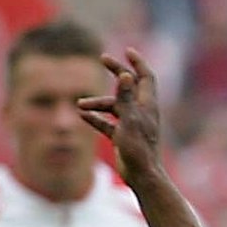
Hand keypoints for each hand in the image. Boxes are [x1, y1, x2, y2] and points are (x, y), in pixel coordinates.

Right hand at [76, 48, 164, 182]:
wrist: (141, 176)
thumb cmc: (138, 148)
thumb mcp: (129, 120)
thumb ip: (125, 97)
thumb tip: (125, 74)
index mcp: (147, 105)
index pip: (146, 77)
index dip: (138, 62)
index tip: (127, 50)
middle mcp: (142, 113)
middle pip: (129, 86)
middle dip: (116, 72)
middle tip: (102, 59)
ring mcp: (133, 125)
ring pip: (114, 106)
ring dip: (97, 103)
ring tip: (79, 105)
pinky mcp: (124, 138)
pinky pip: (108, 123)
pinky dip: (96, 118)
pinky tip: (81, 116)